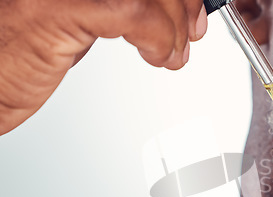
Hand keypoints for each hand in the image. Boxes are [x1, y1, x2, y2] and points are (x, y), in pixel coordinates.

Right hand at [0, 0, 207, 134]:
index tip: (192, 10)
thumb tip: (166, 14)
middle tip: (191, 34)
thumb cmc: (21, 53)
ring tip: (172, 54)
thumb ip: (117, 8)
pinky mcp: (59, 8)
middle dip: (182, 5)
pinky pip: (135, 13)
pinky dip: (160, 39)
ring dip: (175, 27)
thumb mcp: (79, 18)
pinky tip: (157, 57)